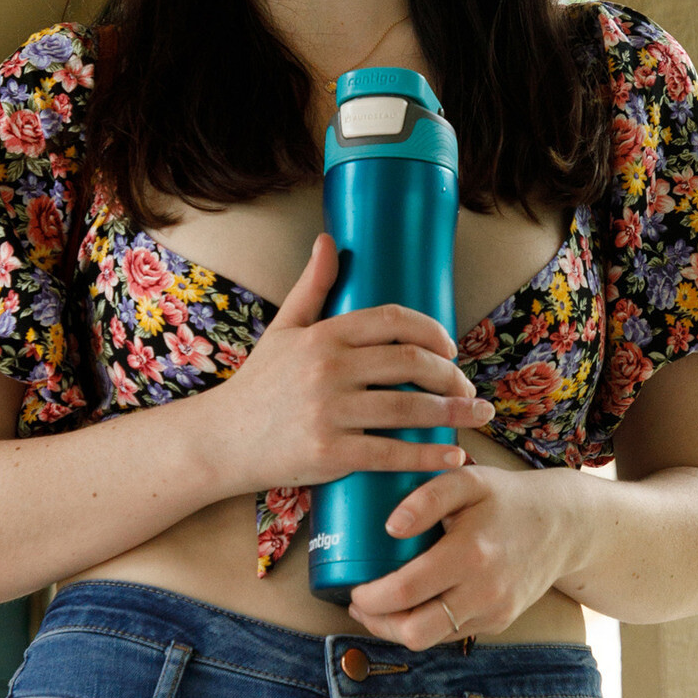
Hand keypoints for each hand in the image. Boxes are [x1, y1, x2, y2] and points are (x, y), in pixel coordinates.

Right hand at [205, 232, 495, 497]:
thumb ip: (311, 286)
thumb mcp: (282, 330)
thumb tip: (328, 240)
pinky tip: (454, 456)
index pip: (393, 320)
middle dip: (451, 376)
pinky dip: (429, 456)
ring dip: (453, 413)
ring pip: (408, 409)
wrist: (220, 440)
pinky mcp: (329, 454)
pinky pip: (391, 453)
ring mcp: (328, 412)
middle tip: (467, 388)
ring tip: (476, 416)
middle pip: (410, 363)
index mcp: (322, 335)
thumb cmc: (258, 386)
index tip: (451, 348)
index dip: (432, 331)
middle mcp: (327, 369)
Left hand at [347, 462, 581, 650]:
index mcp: (470, 554)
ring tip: (380, 606)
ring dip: (397, 627)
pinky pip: (450, 632)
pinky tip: (414, 602)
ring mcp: (494, 612)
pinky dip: (425, 622)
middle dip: (377, 623)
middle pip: (414, 631)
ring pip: (430, 639)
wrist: (564, 524)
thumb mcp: (468, 480)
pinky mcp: (499, 621)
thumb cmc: (508, 498)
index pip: (405, 592)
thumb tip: (389, 527)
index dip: (370, 598)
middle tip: (360, 603)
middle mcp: (484, 591)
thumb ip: (426, 496)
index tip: (353, 588)